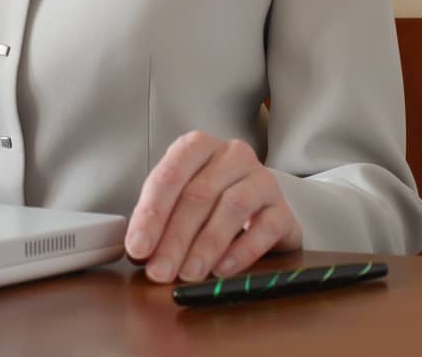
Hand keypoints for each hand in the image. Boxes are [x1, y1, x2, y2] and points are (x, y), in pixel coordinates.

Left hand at [125, 131, 301, 283]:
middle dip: (174, 238)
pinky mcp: (283, 209)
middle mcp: (231, 155)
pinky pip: (265, 228)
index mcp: (197, 147)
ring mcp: (262, 179)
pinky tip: (222, 270)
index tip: (138, 248)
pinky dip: (241, 251)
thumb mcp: (179, 202)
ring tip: (188, 274)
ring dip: (206, 245)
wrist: (261, 211)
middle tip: (160, 271)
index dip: (151, 214)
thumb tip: (138, 250)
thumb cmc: (211, 204)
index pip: (169, 176)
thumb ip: (158, 221)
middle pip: (198, 195)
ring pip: (232, 207)